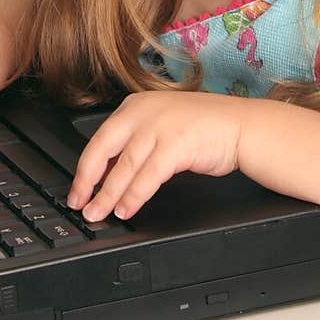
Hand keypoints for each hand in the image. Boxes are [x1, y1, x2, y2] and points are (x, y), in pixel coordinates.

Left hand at [66, 91, 243, 221]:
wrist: (241, 126)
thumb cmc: (203, 128)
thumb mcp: (160, 128)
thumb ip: (133, 145)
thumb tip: (106, 175)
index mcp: (134, 106)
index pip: (99, 138)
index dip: (85, 168)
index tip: (78, 189)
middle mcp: (143, 112)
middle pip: (103, 150)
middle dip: (87, 181)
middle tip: (79, 204)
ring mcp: (160, 127)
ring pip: (124, 167)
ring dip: (108, 195)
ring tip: (98, 214)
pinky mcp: (176, 144)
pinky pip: (148, 176)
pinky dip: (134, 196)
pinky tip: (125, 209)